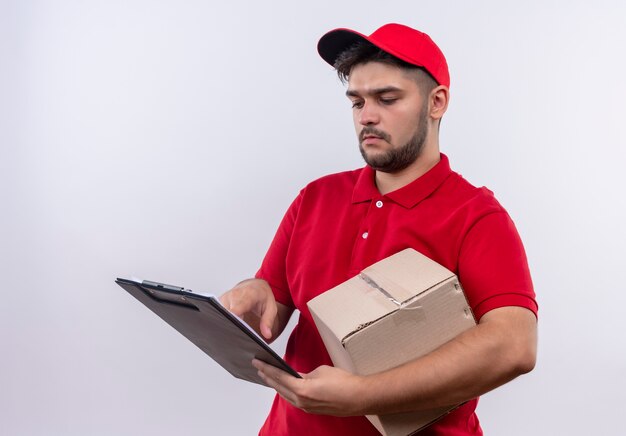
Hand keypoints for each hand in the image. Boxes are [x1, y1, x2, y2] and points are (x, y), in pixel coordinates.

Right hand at [220, 279, 277, 339]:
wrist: (255, 286)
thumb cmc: (262, 296)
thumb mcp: (271, 308)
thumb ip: (268, 321)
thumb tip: (267, 334)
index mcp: (248, 294)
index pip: (237, 308)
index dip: (234, 319)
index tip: (235, 328)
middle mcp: (234, 294)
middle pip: (226, 312)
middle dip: (229, 324)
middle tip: (236, 335)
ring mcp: (225, 297)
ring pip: (220, 313)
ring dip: (225, 322)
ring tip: (234, 330)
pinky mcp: (219, 301)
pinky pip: (217, 312)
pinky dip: (222, 319)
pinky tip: (228, 325)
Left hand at [252, 359, 366, 415]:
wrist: (357, 398)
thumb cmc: (342, 382)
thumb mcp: (320, 370)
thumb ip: (304, 373)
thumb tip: (298, 376)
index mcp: (301, 389)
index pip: (279, 376)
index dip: (266, 368)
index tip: (257, 361)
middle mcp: (300, 400)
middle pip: (278, 387)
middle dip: (267, 376)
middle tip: (258, 367)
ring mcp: (305, 407)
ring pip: (284, 395)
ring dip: (275, 385)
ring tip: (268, 376)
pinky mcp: (311, 409)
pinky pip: (293, 399)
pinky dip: (285, 391)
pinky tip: (283, 386)